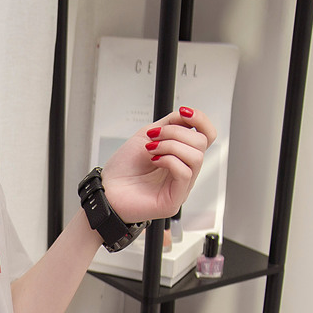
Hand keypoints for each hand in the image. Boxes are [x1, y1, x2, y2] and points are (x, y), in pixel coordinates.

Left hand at [100, 106, 216, 223]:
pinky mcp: (174, 200)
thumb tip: (187, 115)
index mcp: (180, 156)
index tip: (183, 112)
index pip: (207, 136)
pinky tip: (154, 161)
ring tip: (151, 149)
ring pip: (196, 157)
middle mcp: (183, 171)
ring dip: (171, 146)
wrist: (105, 189)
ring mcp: (181, 186)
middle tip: (153, 137)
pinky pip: (185, 173)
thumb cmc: (122, 168)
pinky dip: (169, 161)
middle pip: (201, 143)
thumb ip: (170, 124)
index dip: (200, 120)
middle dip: (176, 133)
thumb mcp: (147, 135)